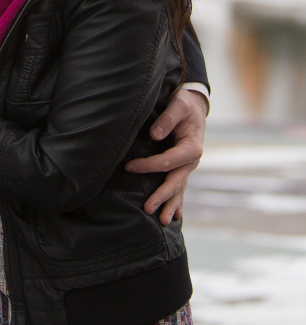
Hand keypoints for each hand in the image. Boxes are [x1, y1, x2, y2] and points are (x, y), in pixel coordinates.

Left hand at [125, 87, 206, 224]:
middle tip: (148, 209)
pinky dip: (177, 200)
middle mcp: (191, 160)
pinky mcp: (183, 167)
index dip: (148, 166)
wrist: (195, 105)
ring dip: (170, 204)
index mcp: (191, 147)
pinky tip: (175, 215)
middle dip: (161, 196)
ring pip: (178, 188)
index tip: (128, 167)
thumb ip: (167, 119)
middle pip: (175, 181)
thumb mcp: (178, 104)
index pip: (167, 161)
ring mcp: (188, 166)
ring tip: (163, 221)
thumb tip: (154, 135)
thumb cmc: (185, 103)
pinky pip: (179, 186)